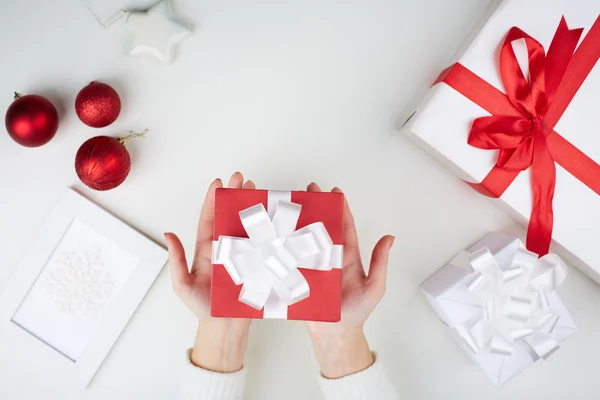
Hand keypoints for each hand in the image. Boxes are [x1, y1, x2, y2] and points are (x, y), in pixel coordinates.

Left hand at [165, 172, 254, 372]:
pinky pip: (263, 244)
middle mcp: (226, 248)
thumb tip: (168, 234)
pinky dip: (268, 229)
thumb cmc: (202, 308)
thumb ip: (176, 260)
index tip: (218, 183)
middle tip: (242, 178)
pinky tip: (273, 216)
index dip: (213, 200)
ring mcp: (243, 255)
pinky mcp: (257, 264)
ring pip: (247, 225)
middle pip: (230, 216)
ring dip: (252, 207)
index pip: (209, 219)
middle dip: (236, 196)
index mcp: (208, 249)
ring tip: (258, 191)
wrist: (224, 328)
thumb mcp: (183, 285)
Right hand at [304, 183, 393, 378]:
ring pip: (305, 238)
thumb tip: (390, 238)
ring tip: (290, 204)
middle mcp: (329, 257)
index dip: (341, 209)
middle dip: (316, 207)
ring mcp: (313, 265)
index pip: (344, 227)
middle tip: (309, 190)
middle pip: (322, 227)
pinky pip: (292, 258)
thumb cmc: (357, 312)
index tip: (335, 192)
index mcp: (347, 256)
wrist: (336, 335)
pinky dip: (285, 244)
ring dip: (298, 221)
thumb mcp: (374, 287)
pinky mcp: (300, 276)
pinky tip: (278, 230)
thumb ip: (380, 263)